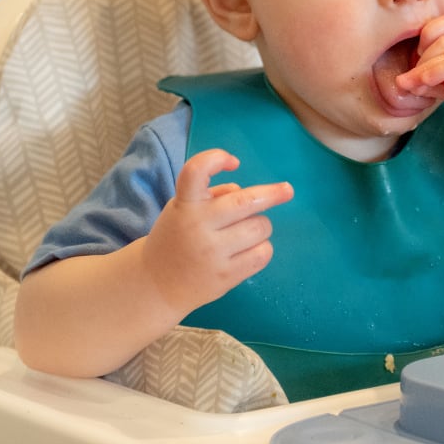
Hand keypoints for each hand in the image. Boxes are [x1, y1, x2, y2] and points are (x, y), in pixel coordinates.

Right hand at [141, 148, 293, 315]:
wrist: (156, 284)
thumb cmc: (178, 237)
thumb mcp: (183, 209)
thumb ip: (212, 196)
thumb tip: (245, 192)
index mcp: (184, 204)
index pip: (196, 171)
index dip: (216, 159)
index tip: (234, 161)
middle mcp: (197, 225)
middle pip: (246, 202)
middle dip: (272, 194)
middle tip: (287, 190)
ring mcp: (212, 252)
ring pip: (260, 227)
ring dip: (261, 225)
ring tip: (246, 232)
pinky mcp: (225, 275)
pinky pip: (263, 253)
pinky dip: (262, 248)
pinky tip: (249, 250)